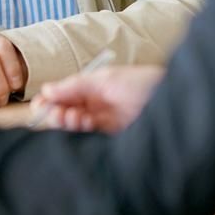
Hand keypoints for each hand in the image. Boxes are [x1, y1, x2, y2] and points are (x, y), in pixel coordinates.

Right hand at [32, 65, 164, 132]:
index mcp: (93, 88)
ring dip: (69, 121)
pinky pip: (89, 136)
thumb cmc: (142, 82)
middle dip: (57, 112)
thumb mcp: (105, 79)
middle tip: (57, 113)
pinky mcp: (113, 136)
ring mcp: (105, 120)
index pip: (64, 95)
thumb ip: (75, 85)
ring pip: (76, 125)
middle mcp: (96, 104)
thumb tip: (47, 90)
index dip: (50, 100)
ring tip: (73, 117)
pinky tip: (83, 123)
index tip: (39, 104)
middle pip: (67, 111)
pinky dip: (81, 130)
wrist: (174, 100)